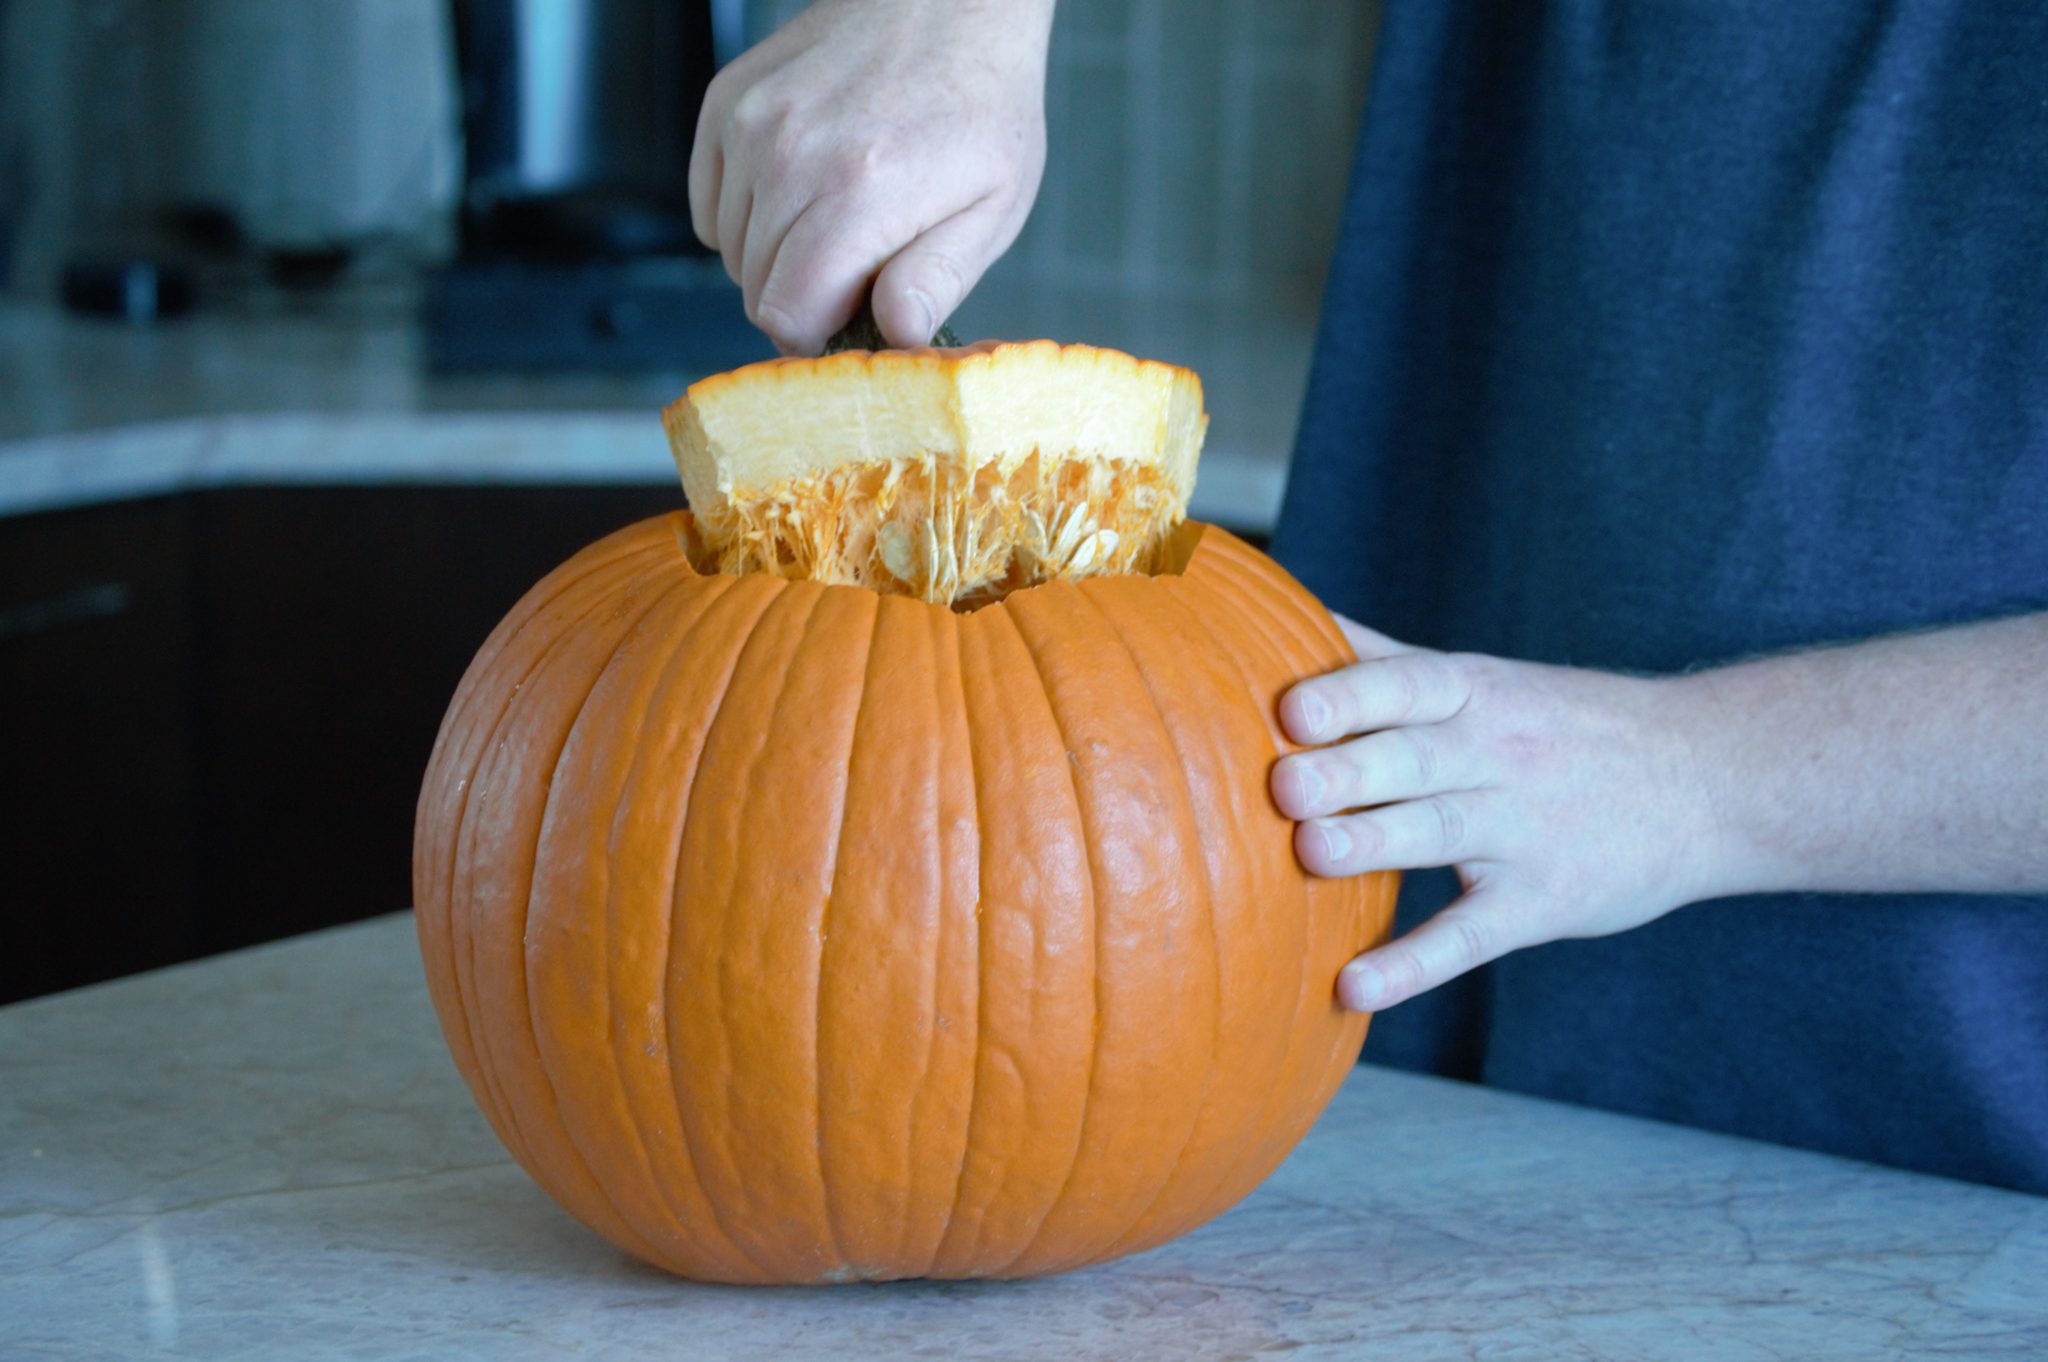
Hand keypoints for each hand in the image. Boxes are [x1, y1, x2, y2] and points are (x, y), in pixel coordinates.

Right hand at [689, 0, 1052, 353]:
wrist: (948, 4)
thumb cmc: (979, 108)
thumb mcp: (993, 207)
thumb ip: (939, 278)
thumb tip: (896, 334)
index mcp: (858, 194)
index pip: (786, 314)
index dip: (818, 336)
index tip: (850, 319)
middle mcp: (791, 156)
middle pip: (756, 287)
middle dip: (803, 297)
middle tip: (857, 266)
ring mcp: (751, 125)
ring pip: (730, 248)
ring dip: (775, 254)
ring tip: (835, 220)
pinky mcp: (728, 103)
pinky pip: (707, 204)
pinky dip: (743, 215)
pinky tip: (798, 194)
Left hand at [1272, 617, 1723, 1011]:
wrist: (1711, 779)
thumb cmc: (1562, 725)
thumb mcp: (1484, 679)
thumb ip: (1381, 659)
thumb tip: (1281, 613)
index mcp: (1472, 694)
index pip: (1406, 685)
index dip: (1349, 696)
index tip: (1292, 707)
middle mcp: (1495, 754)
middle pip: (1413, 759)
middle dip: (1348, 771)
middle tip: (1285, 785)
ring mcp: (1522, 830)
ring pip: (1438, 834)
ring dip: (1373, 844)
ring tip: (1311, 855)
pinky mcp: (1542, 901)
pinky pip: (1472, 935)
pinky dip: (1414, 963)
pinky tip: (1356, 989)